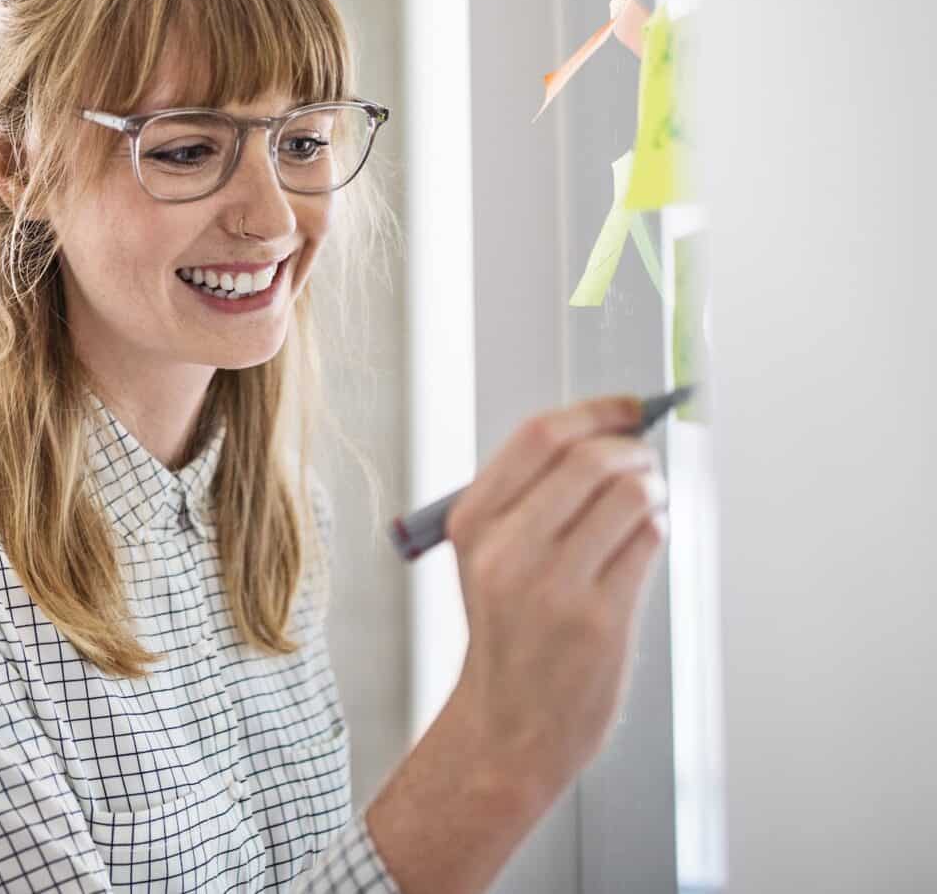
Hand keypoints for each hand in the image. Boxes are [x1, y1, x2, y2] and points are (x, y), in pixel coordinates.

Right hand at [441, 395, 667, 805]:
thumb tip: (607, 436)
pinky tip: (644, 541)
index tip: (626, 408)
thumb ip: (530, 498)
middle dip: (633, 451)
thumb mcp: (487, 557)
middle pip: (589, 460)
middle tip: (645, 462)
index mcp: (473, 522)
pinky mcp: (599, 618)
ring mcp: (553, 585)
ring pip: (628, 497)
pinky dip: (657, 529)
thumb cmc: (509, 633)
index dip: (594, 412)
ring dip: (653, 489)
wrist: (510, 723)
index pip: (538, 437)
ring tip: (648, 503)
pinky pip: (648, 542)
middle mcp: (506, 549)